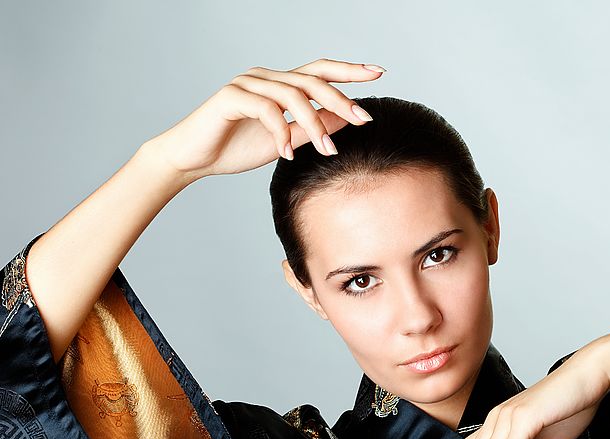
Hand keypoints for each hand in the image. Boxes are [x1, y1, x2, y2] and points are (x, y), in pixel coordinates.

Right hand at [144, 58, 384, 181]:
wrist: (193, 159)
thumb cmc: (236, 148)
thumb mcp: (287, 141)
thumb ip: (314, 128)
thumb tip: (348, 119)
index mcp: (280, 85)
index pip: (320, 71)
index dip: (349, 70)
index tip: (378, 72)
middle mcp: (266, 77)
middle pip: (312, 79)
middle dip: (341, 98)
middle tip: (364, 118)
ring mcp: (247, 83)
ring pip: (293, 94)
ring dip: (314, 123)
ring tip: (327, 150)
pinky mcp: (231, 96)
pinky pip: (266, 109)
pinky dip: (281, 133)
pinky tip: (287, 153)